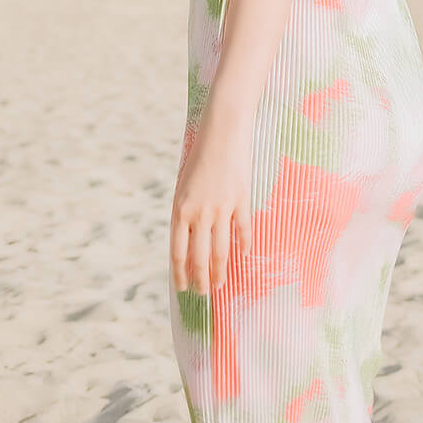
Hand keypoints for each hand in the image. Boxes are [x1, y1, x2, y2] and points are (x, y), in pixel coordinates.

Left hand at [170, 110, 253, 295]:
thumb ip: (186, 211)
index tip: (184, 289)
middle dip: (201, 279)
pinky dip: (244, 245)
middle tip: (203, 294)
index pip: (178, 252)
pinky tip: (244, 255)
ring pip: (222, 250)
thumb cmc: (199, 153)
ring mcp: (222, 208)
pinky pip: (243, 230)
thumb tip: (189, 238)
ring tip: (220, 284)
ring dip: (220, 271)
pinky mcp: (241, 199)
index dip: (181, 274)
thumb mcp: (184, 183)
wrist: (223, 128)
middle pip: (200, 257)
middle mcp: (199, 213)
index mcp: (180, 209)